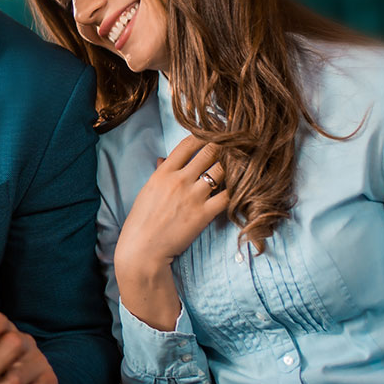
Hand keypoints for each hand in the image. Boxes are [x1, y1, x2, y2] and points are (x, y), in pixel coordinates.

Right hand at [113, 134, 228, 277]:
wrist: (142, 250)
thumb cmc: (141, 221)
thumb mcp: (147, 191)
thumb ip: (159, 173)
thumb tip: (164, 158)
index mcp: (164, 172)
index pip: (189, 143)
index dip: (205, 134)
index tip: (215, 133)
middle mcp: (180, 180)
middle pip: (210, 151)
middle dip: (225, 146)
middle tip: (235, 145)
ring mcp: (193, 197)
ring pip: (222, 170)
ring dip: (233, 167)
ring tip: (241, 165)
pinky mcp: (204, 214)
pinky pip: (228, 196)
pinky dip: (236, 190)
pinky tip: (241, 188)